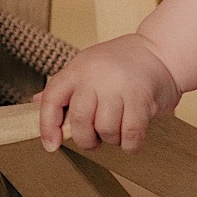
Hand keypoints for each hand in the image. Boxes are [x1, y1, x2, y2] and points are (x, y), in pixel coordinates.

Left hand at [35, 34, 181, 153]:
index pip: (51, 99)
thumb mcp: (87, 65)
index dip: (47, 126)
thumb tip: (33, 102)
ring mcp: (119, 86)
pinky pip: (130, 134)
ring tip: (117, 132)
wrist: (162, 50)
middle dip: (85, 139)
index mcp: (78, 68)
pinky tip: (131, 141)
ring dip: (110, 140)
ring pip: (105, 130)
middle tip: (94, 141)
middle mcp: (96, 76)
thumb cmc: (122, 61)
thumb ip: (64, 86)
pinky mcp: (142, 98)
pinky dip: (129, 145)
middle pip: (80, 121)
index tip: (51, 146)